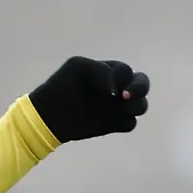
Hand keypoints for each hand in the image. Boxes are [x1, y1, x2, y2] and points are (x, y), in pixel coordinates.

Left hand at [29, 57, 149, 141]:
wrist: (48, 115)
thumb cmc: (61, 86)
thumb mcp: (77, 67)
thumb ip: (100, 70)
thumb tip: (115, 91)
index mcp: (110, 71)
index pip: (126, 71)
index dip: (120, 77)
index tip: (104, 86)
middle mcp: (118, 88)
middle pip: (143, 84)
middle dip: (140, 88)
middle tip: (126, 95)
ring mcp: (116, 106)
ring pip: (141, 105)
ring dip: (136, 106)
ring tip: (122, 108)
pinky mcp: (113, 124)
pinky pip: (130, 124)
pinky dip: (125, 122)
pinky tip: (111, 122)